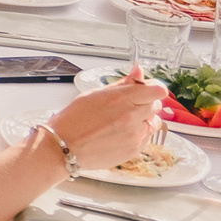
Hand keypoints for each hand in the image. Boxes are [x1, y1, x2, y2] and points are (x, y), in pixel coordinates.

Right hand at [47, 70, 171, 173]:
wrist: (63, 146)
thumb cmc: (73, 119)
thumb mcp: (94, 94)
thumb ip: (122, 84)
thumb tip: (138, 71)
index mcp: (121, 99)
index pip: (157, 90)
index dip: (153, 88)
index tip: (147, 89)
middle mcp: (132, 116)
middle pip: (156, 104)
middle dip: (145, 103)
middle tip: (127, 106)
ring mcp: (135, 135)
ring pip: (154, 122)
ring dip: (144, 119)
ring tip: (123, 122)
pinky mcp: (135, 149)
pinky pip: (146, 137)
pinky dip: (138, 133)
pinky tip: (119, 133)